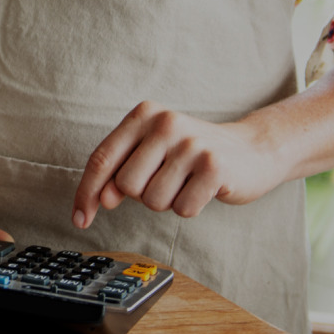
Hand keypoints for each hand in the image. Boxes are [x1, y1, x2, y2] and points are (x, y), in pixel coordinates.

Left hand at [72, 101, 283, 228]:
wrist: (254, 149)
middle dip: (143, 195)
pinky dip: (190, 207)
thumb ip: (120, 171)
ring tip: (186, 182)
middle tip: (168, 180)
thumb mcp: (152, 152)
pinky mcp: (214, 166)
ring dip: (168, 201)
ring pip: (154, 201)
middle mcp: (165, 123)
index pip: (102, 159)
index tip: (79, 219)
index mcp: (143, 114)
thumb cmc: (191, 154)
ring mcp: (191, 144)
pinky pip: (183, 209)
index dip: (86, 193)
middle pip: (127, 185)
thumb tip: (101, 198)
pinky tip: (203, 189)